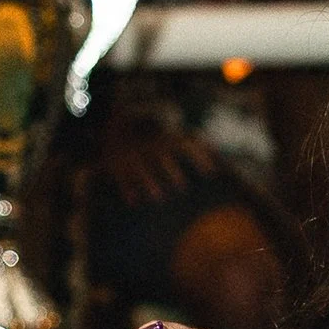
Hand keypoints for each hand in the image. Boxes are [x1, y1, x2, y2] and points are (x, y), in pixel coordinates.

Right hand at [93, 106, 217, 211]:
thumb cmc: (151, 138)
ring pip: (140, 168)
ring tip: (158, 196)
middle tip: (182, 186)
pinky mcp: (116, 165)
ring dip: (149, 181)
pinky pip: (120, 177)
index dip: (198, 157)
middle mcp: (149, 147)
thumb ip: (194, 144)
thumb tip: (216, 150)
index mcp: (164, 140)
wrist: (113, 126)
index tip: (211, 172)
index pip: (184, 145)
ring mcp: (132, 156)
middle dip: (171, 170)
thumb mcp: (170, 136)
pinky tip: (133, 202)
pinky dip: (126, 189)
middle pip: (160, 157)